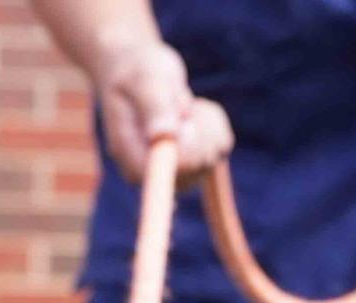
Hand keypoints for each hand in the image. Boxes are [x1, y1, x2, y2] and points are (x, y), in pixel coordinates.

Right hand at [93, 38, 233, 184]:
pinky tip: (194, 109)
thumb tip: (162, 135)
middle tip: (181, 102)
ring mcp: (177, 172)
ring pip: (213, 156)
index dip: (188, 154)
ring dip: (204, 121)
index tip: (186, 121)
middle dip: (198, 129)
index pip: (168, 178)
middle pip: (196, 169)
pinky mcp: (196, 160)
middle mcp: (154, 175)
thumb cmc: (135, 71)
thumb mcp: (143, 80)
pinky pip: (223, 145)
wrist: (138, 72)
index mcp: (133, 161)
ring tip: (181, 101)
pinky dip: (214, 120)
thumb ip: (153, 106)